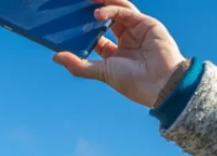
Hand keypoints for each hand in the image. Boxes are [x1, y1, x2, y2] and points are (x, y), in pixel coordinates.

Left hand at [52, 0, 185, 107]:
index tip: (65, 22)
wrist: (161, 85)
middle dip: (90, 11)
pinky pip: (126, 11)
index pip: (96, 36)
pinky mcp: (146, 23)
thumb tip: (55, 56)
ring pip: (116, 10)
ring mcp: (136, 30)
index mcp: (116, 54)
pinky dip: (111, 9)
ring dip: (100, 3)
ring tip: (84, 0)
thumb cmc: (134, 83)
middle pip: (105, 19)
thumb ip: (79, 65)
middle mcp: (126, 40)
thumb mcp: (102, 72)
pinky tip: (97, 13)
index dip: (82, 28)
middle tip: (73, 4)